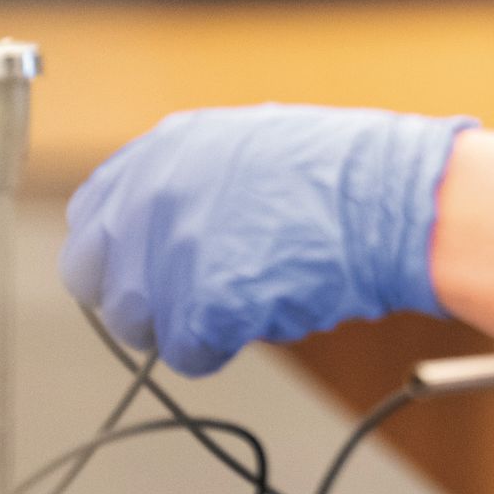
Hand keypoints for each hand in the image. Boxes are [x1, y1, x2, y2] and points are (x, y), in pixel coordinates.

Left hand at [60, 105, 478, 375]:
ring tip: (243, 303)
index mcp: (167, 150)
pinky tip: (265, 315)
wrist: (403, 204)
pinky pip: (186, 352)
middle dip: (140, 295)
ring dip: (183, 323)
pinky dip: (219, 348)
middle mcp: (155, 196)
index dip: (117, 252)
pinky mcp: (202, 306)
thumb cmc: (353, 175)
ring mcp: (174, 252)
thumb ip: (195, 176)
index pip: (90, 216)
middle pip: (97, 276)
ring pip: (137, 322)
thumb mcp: (257, 142)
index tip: (142, 269)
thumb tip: (162, 220)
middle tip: (191, 300)